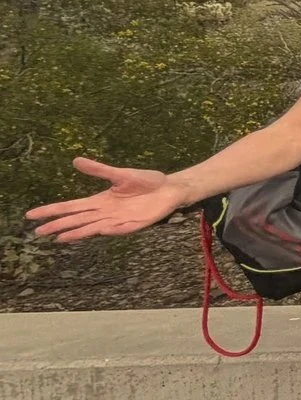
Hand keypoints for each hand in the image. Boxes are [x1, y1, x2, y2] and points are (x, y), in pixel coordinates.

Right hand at [25, 158, 186, 241]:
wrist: (170, 188)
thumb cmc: (145, 182)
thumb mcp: (119, 174)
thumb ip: (99, 170)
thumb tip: (75, 160)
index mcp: (100, 202)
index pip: (71, 207)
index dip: (52, 211)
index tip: (32, 215)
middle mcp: (106, 213)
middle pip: (77, 220)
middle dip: (58, 226)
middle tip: (38, 233)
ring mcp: (120, 220)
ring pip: (94, 228)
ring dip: (79, 233)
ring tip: (61, 238)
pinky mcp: (137, 223)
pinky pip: (123, 229)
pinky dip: (112, 229)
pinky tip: (101, 229)